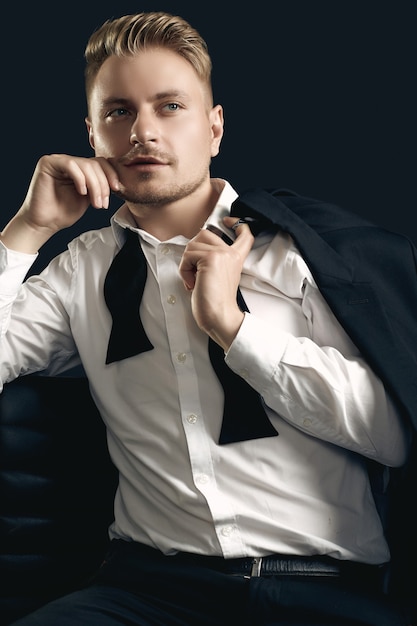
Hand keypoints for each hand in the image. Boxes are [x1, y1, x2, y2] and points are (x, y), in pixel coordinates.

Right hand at [1, 154, 119, 252]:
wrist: (45, 223)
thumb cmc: (64, 212)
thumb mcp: (89, 198)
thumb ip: (99, 187)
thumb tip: (117, 181)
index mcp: (80, 169)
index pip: (100, 163)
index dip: (111, 174)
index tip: (117, 190)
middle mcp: (69, 161)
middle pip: (95, 164)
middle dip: (103, 185)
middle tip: (103, 204)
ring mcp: (59, 160)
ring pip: (86, 165)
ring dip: (95, 186)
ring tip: (95, 204)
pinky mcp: (48, 163)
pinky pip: (71, 165)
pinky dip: (80, 179)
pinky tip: (82, 193)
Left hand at [178, 217, 253, 350]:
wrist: (219, 317)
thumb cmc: (214, 303)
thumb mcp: (217, 275)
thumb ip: (214, 259)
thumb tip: (195, 246)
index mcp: (236, 258)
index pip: (244, 234)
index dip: (237, 223)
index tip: (228, 221)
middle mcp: (231, 253)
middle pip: (205, 233)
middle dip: (192, 251)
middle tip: (196, 273)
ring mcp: (222, 253)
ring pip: (192, 244)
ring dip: (187, 264)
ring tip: (195, 280)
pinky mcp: (210, 258)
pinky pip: (187, 256)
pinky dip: (184, 270)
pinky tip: (193, 283)